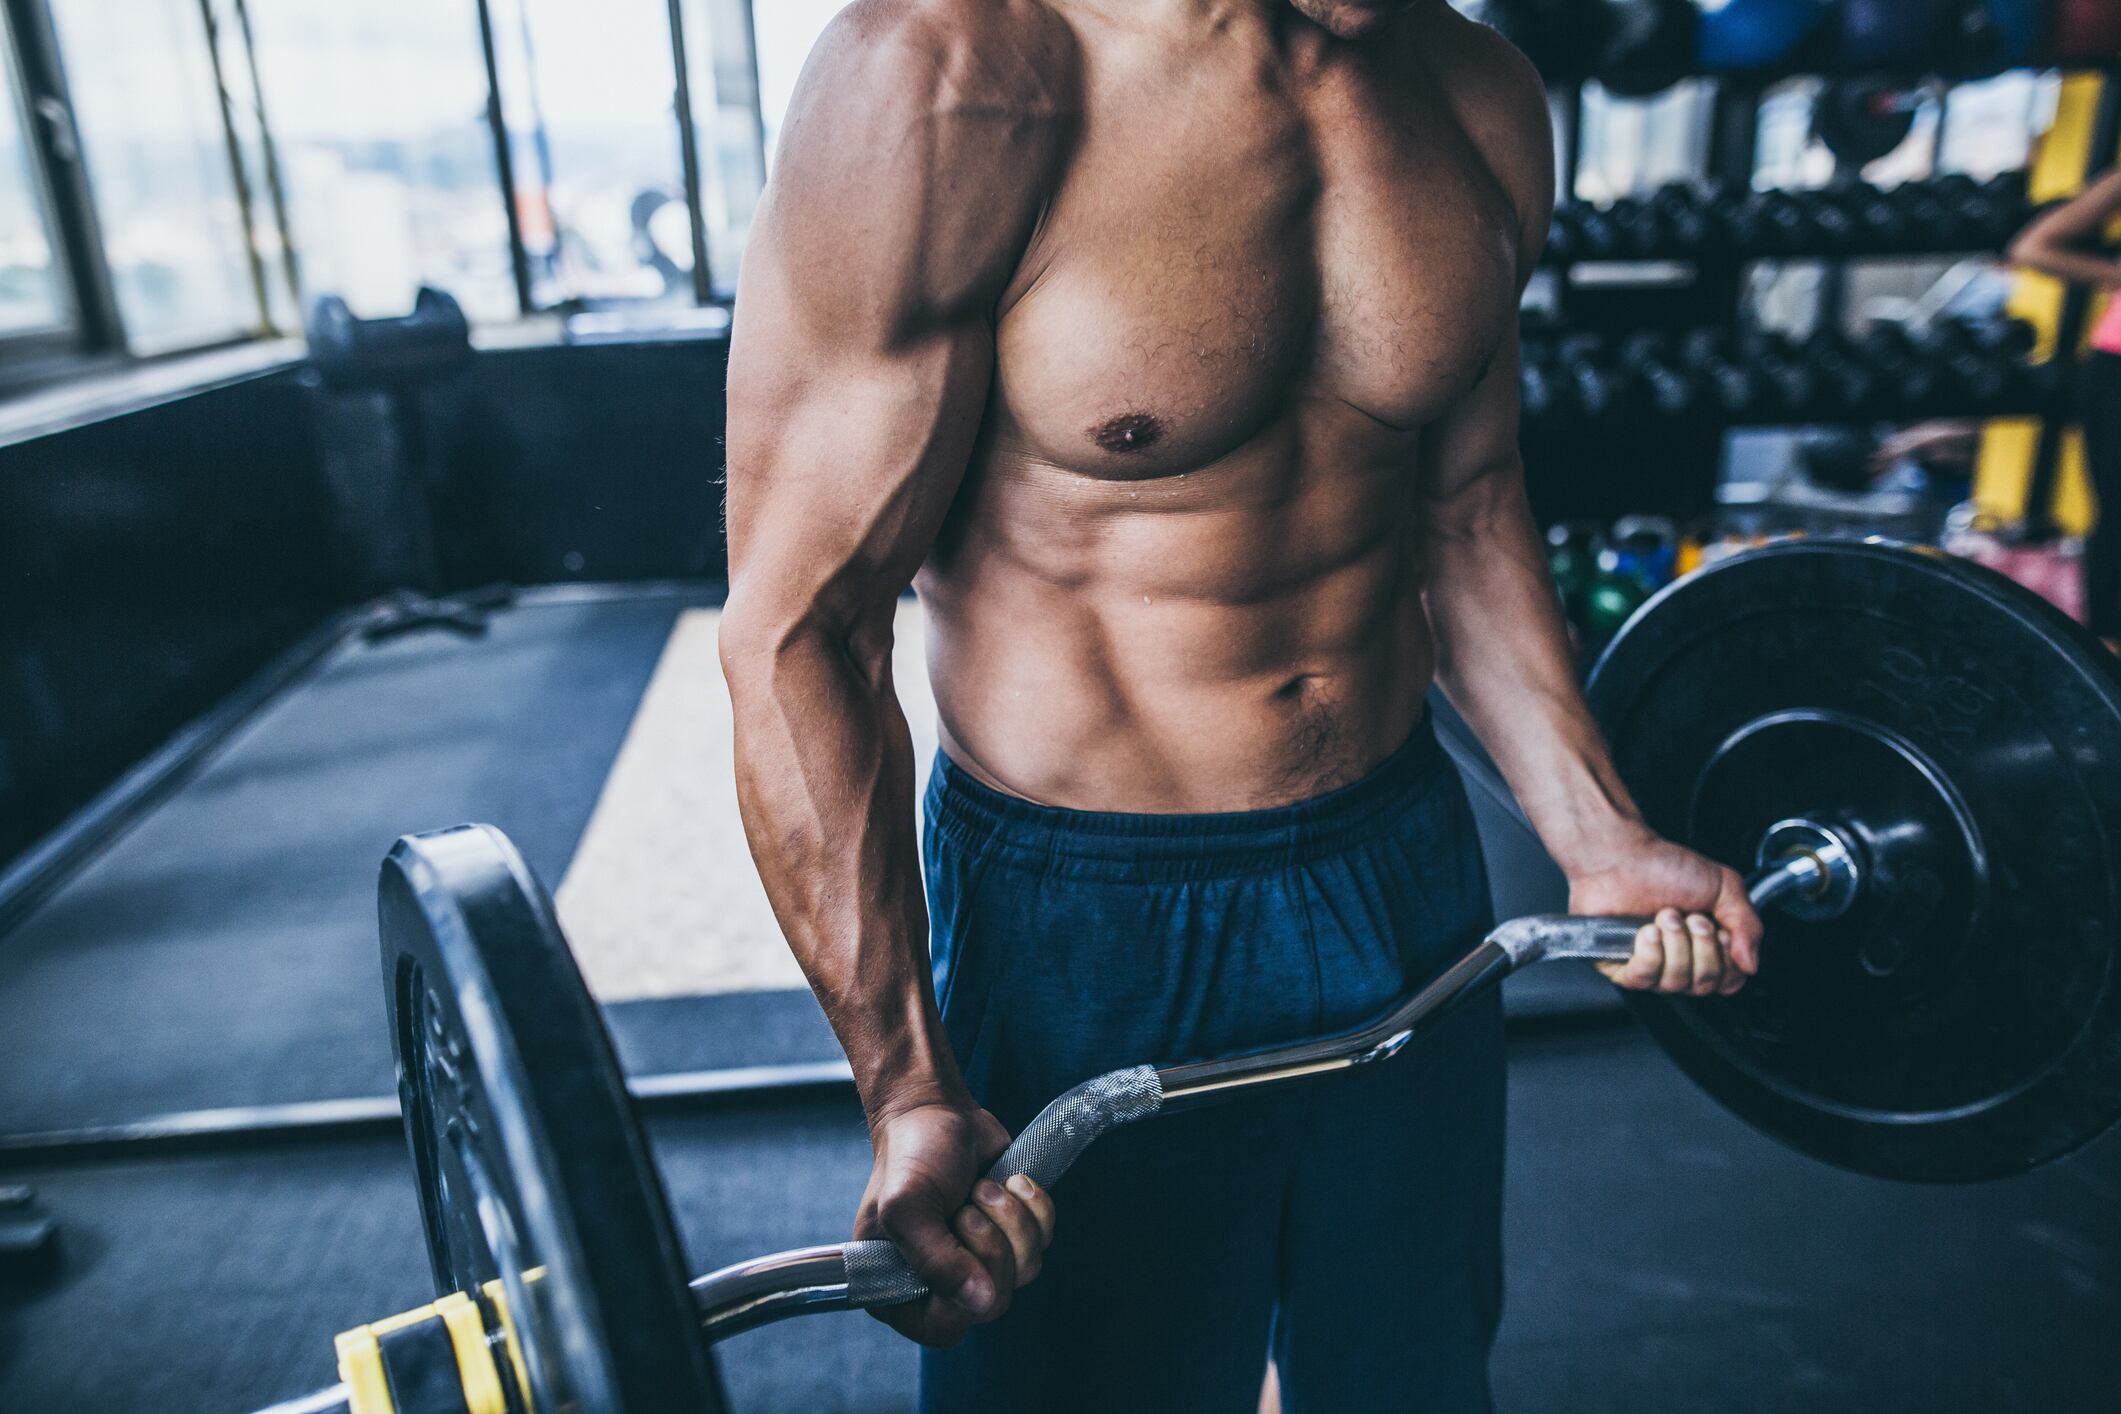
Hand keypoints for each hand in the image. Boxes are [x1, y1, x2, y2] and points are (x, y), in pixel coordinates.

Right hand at [854, 1099, 1056, 1346]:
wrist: (938, 1110)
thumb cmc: (911, 1155)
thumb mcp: (906, 1206)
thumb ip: (936, 1260)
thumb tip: (982, 1302)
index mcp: (899, 1288)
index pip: (944, 1327)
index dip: (963, 1292)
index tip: (960, 1237)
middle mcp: (941, 1283)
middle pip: (994, 1301)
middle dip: (991, 1243)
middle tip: (969, 1205)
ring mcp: (979, 1261)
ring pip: (1025, 1271)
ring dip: (1012, 1220)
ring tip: (985, 1188)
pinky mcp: (1011, 1235)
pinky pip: (1044, 1242)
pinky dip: (1034, 1207)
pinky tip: (1008, 1182)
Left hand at [1568, 831, 1762, 995]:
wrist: (1620, 855)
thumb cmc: (1664, 866)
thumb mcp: (1724, 886)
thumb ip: (1747, 924)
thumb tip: (1751, 964)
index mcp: (1707, 946)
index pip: (1729, 980)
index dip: (1727, 961)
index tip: (1720, 930)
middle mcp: (1680, 961)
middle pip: (1704, 985)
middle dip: (1701, 946)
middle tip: (1690, 917)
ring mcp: (1650, 967)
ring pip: (1676, 983)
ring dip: (1675, 944)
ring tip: (1665, 915)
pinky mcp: (1619, 966)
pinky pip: (1643, 979)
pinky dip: (1650, 953)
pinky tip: (1646, 931)